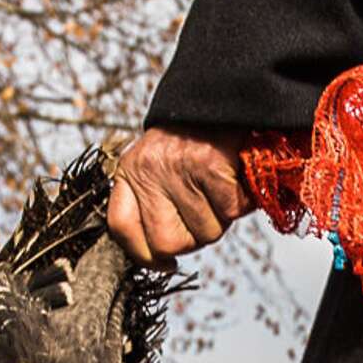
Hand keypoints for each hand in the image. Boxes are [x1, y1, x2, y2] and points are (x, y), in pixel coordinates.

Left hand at [107, 126, 253, 267]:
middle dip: (191, 240)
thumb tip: (161, 257)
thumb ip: (152, 205)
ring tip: (221, 191)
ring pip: (203, 233)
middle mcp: (148, 169)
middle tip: (203, 216)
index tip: (164, 262)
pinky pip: (228, 212)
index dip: (143, 255)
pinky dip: (241, 204)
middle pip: (165, 243)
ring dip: (220, 220)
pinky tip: (236, 183)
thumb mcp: (157, 167)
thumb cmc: (193, 141)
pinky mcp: (211, 166)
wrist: (224, 100)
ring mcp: (178, 168)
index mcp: (130, 171)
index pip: (121, 229)